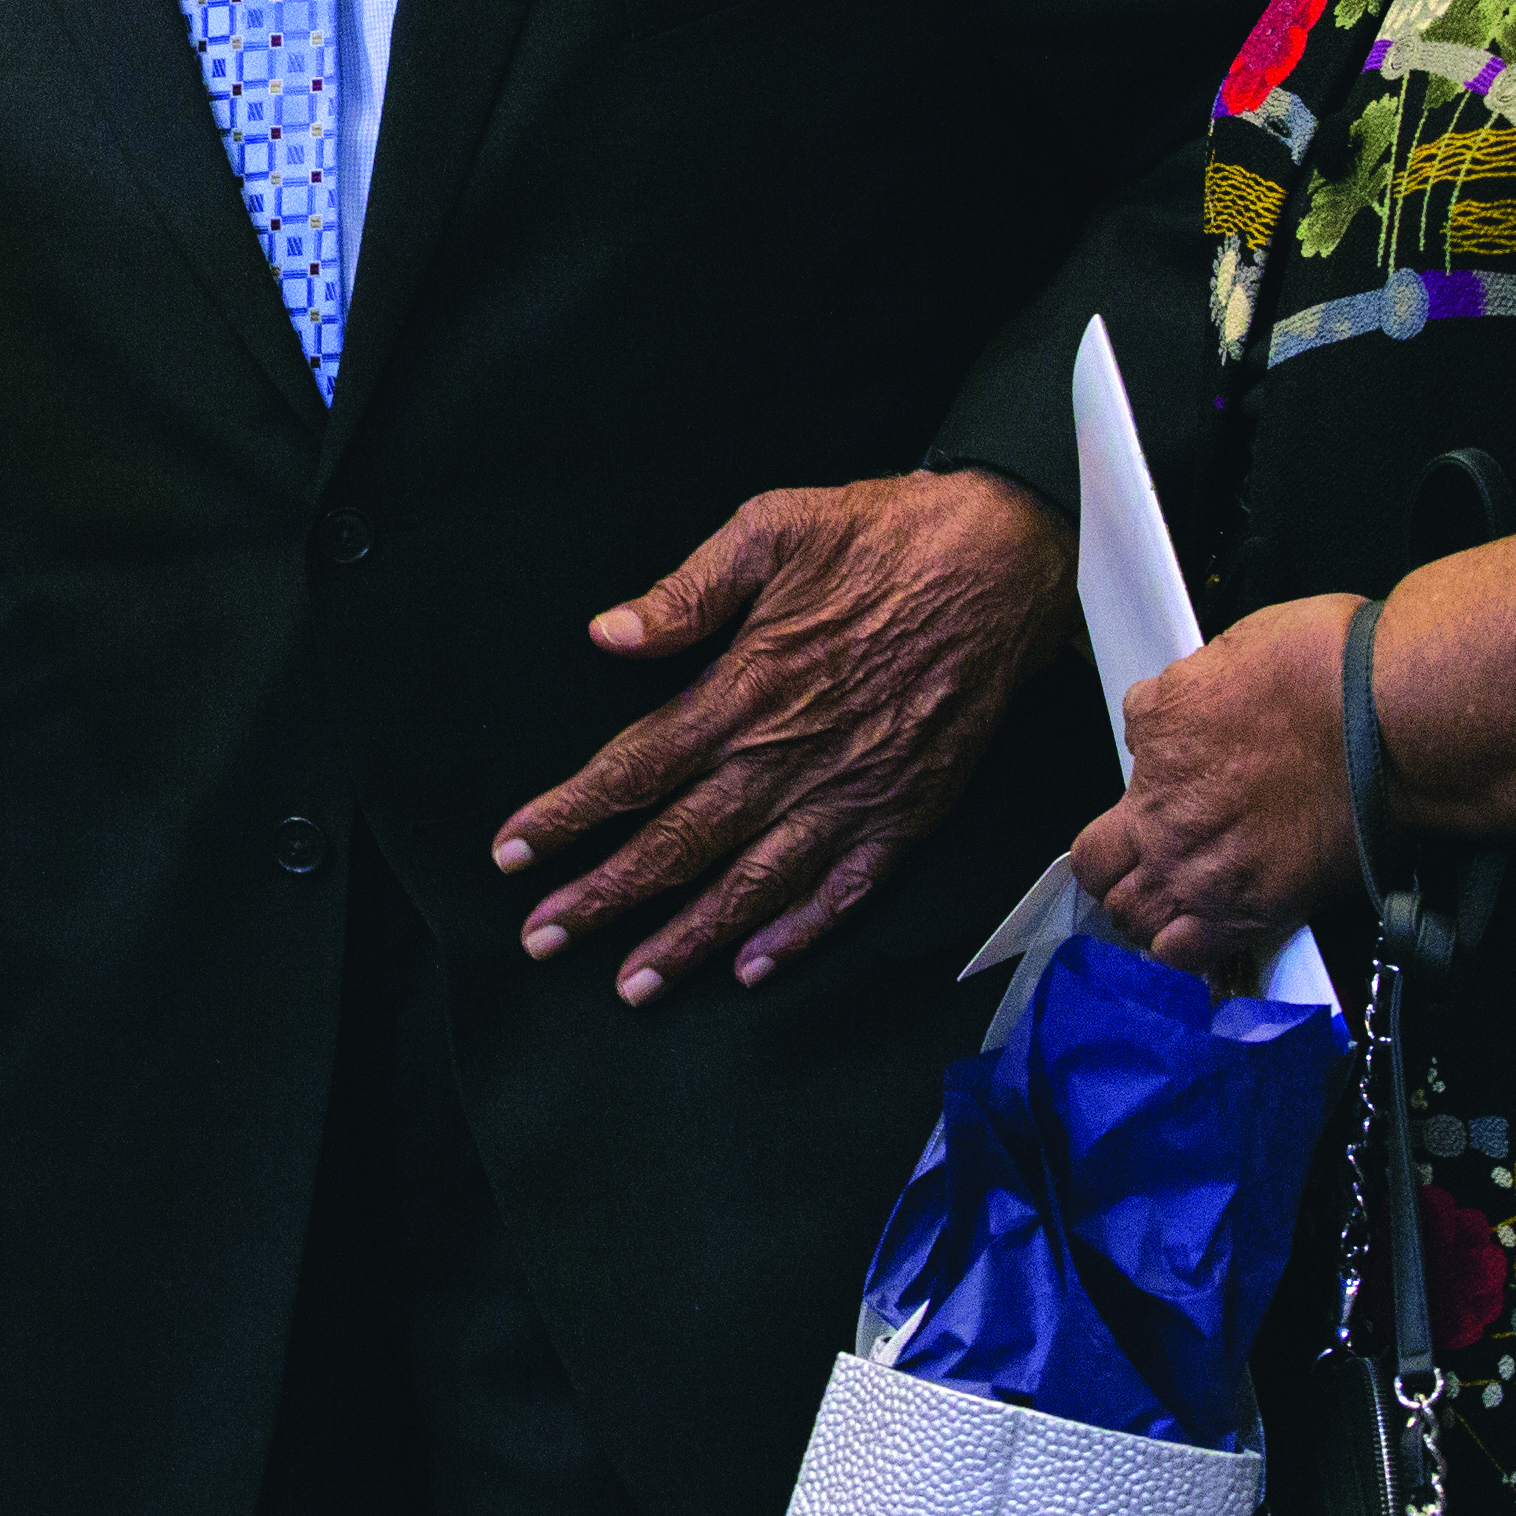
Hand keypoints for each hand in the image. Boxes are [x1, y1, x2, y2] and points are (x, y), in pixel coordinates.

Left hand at [495, 470, 1063, 1001]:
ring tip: (631, 985)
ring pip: (751, 885)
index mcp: (746, 689)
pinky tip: (751, 966)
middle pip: (677, 844)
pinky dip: (796, 935)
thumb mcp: (771, 529)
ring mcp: (851, 793)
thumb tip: (610, 634)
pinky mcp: (906, 812)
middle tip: (540, 939)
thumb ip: (686, 592)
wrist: (1003, 560)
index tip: (512, 853)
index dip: (567, 815)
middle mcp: (791, 756)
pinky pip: (844, 891)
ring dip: (686, 940)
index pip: (634, 768)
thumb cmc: (881, 536)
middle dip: (603, 897)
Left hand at [1069, 596, 1366, 978]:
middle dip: (1121, 888)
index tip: (1124, 843)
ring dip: (1154, 924)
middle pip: (1110, 892)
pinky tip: (1208, 940)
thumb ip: (1164, 711)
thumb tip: (1147, 727)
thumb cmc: (1312, 674)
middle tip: (1146, 879)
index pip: (1094, 839)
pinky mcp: (1264, 909)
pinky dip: (1194, 957)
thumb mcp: (1208, 664)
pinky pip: (1199, 959)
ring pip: (1147, 931)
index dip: (1105, 847)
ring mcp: (1211, 879)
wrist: (1382, 715)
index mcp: (1152, 764)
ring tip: (1177, 912)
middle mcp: (1169, 833)